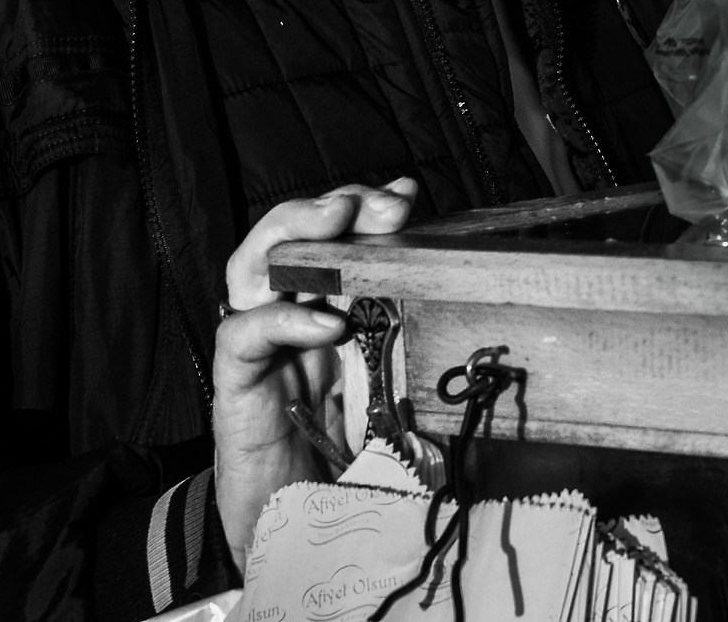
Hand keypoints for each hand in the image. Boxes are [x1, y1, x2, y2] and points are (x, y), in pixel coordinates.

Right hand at [214, 178, 417, 563]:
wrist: (292, 532)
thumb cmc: (348, 465)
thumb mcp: (405, 403)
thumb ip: (428, 368)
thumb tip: (490, 340)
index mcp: (333, 314)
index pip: (340, 241)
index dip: (367, 211)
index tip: (407, 196)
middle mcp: (292, 320)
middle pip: (294, 236)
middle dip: (335, 206)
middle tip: (377, 204)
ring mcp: (261, 349)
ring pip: (252, 265)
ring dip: (294, 234)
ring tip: (337, 222)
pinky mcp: (237, 385)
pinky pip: (243, 333)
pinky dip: (281, 318)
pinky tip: (323, 325)